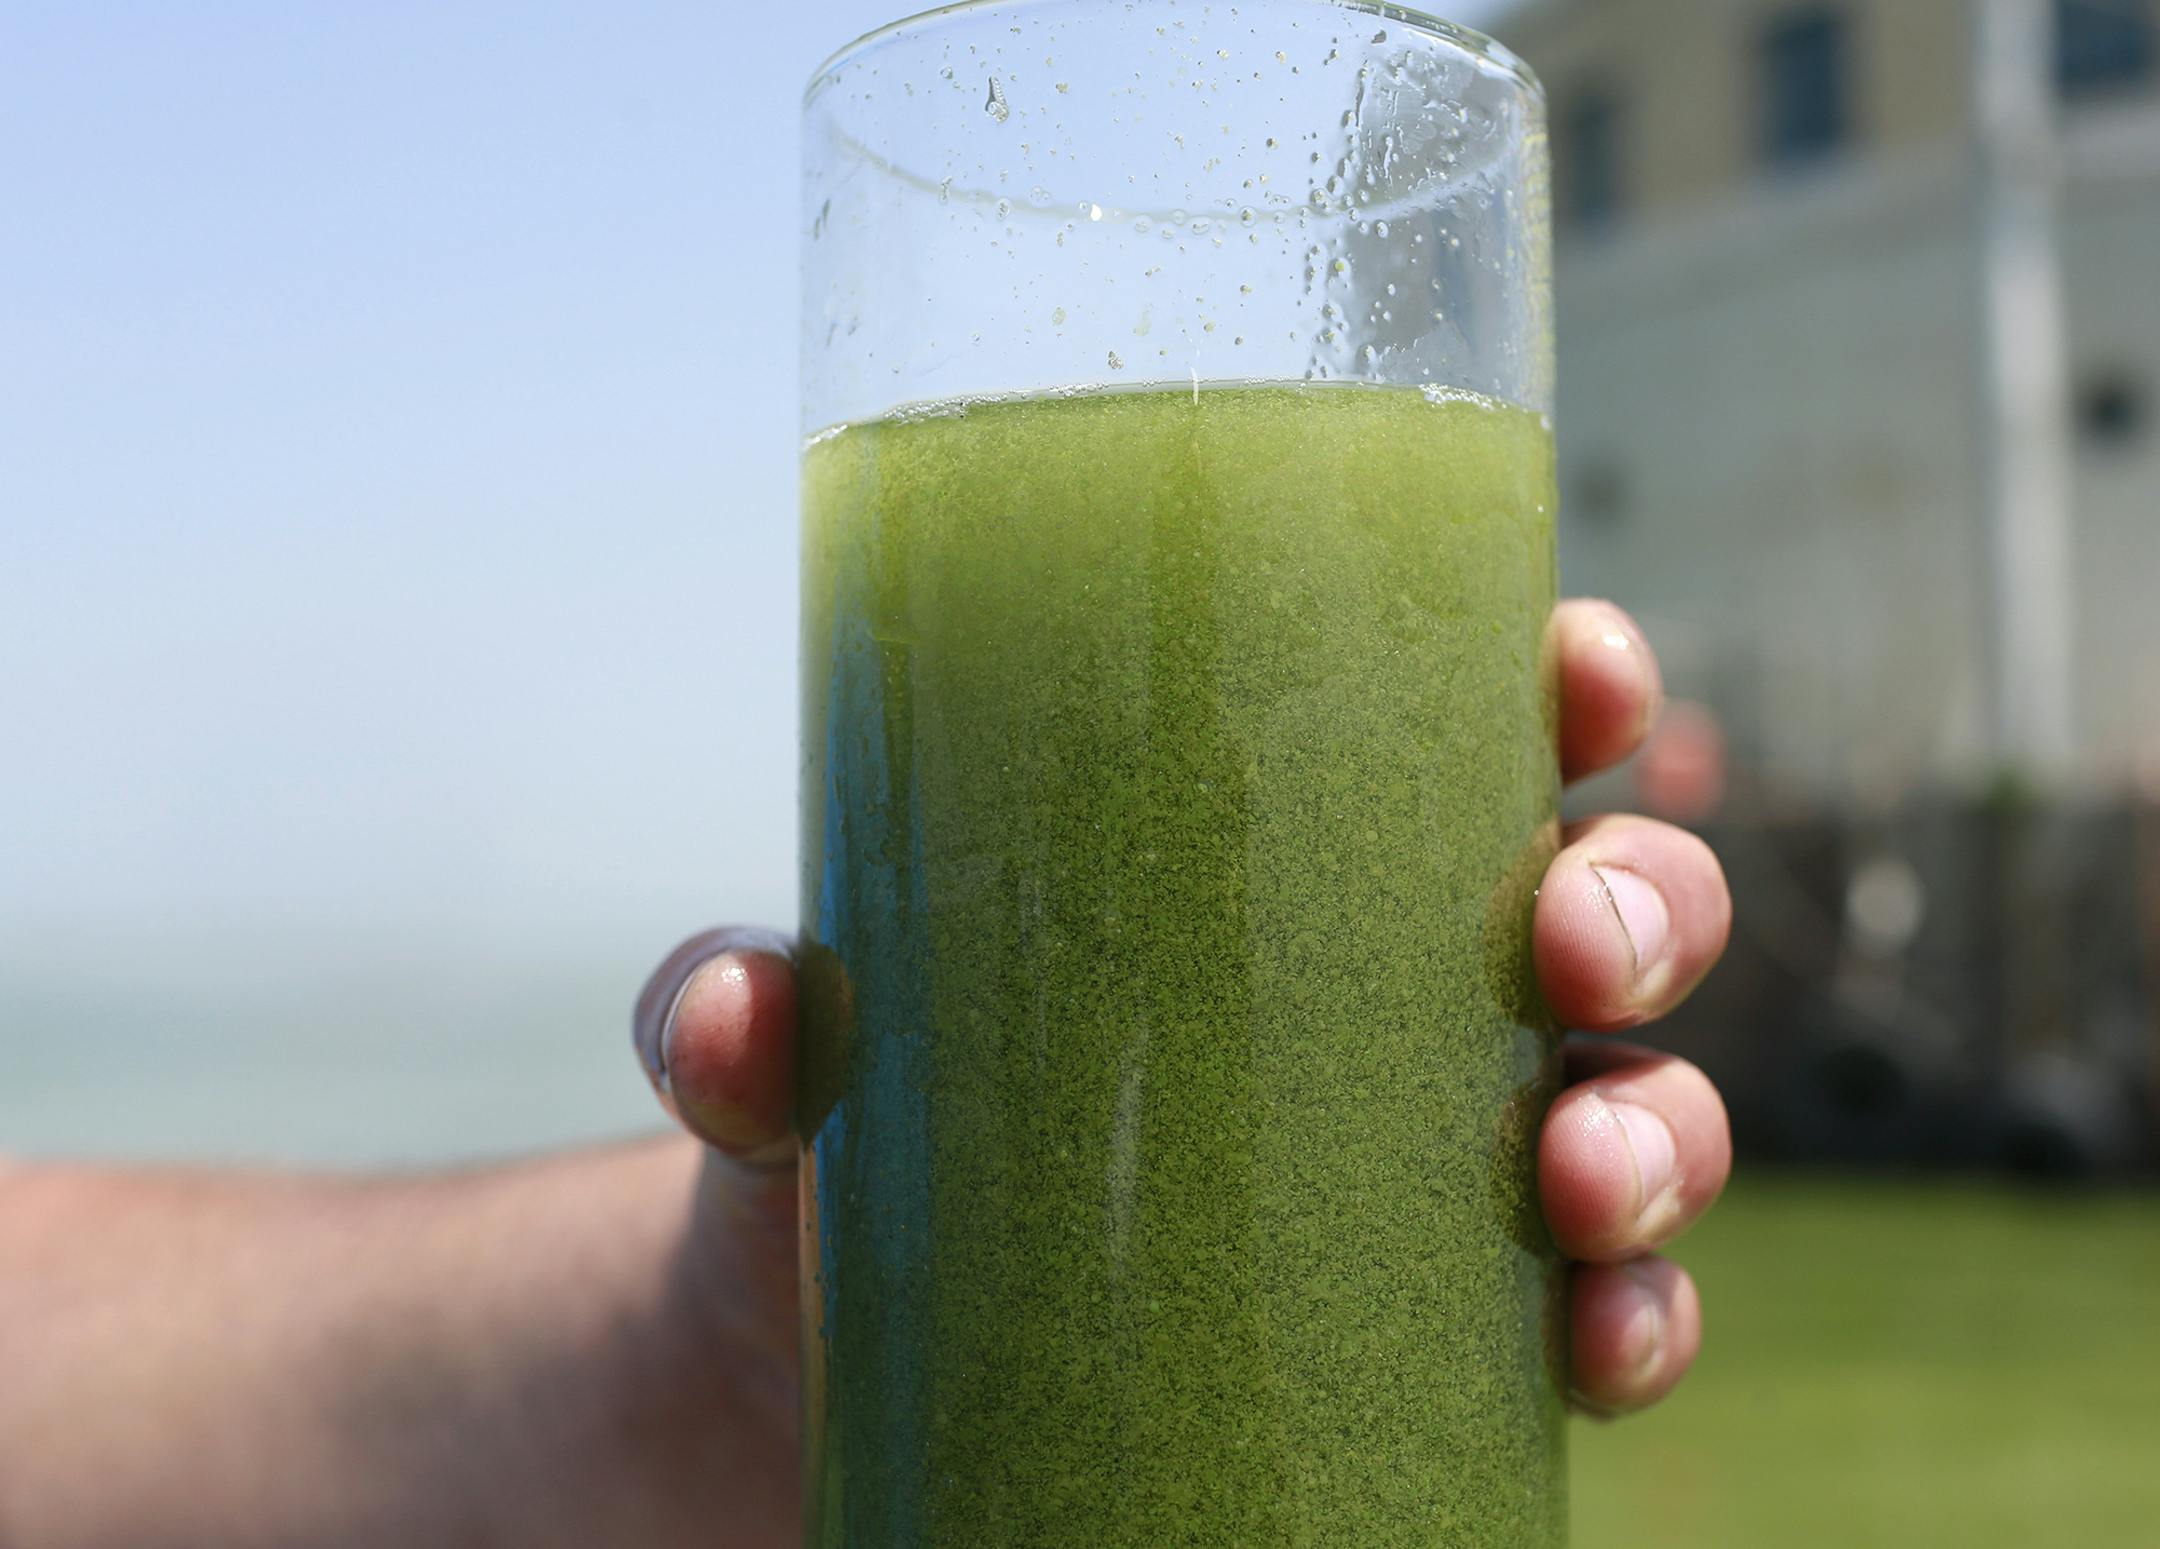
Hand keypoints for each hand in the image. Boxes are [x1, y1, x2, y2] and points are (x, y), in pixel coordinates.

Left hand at [634, 598, 1730, 1507]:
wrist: (827, 1374)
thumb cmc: (859, 1141)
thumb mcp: (800, 1065)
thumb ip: (742, 1019)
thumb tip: (736, 1012)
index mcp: (1282, 867)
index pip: (1466, 729)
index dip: (1569, 678)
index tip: (1572, 671)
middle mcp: (1391, 1005)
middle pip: (1608, 911)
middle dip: (1646, 905)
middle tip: (1570, 946)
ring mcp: (1426, 1174)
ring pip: (1641, 1113)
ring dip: (1661, 1135)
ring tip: (1573, 1181)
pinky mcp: (1426, 1336)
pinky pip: (1596, 1321)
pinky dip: (1634, 1326)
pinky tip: (1594, 1337)